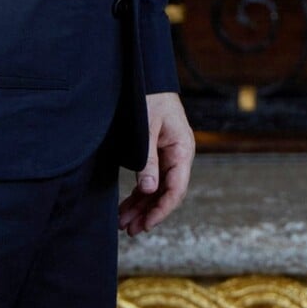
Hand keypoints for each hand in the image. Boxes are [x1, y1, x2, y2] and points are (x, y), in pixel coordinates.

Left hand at [119, 91, 194, 235]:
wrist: (146, 78)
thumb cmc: (149, 98)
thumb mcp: (146, 129)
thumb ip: (148, 160)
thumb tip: (149, 190)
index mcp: (182, 150)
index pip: (176, 188)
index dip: (162, 209)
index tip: (146, 224)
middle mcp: (179, 156)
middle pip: (166, 192)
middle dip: (148, 212)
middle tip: (129, 229)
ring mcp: (169, 156)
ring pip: (157, 189)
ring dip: (142, 206)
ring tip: (124, 223)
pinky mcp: (158, 154)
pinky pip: (151, 180)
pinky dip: (139, 194)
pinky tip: (127, 207)